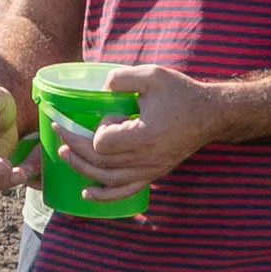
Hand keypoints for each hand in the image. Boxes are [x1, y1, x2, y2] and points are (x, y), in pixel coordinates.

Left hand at [49, 66, 225, 206]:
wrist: (211, 115)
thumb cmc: (181, 94)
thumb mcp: (153, 75)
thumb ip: (122, 78)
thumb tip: (101, 87)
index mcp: (144, 135)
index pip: (103, 142)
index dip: (98, 128)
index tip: (108, 113)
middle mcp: (146, 158)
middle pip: (99, 162)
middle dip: (74, 146)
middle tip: (60, 131)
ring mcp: (150, 170)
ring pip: (107, 179)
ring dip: (82, 169)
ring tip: (65, 155)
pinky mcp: (153, 174)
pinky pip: (125, 191)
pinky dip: (104, 196)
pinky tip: (87, 193)